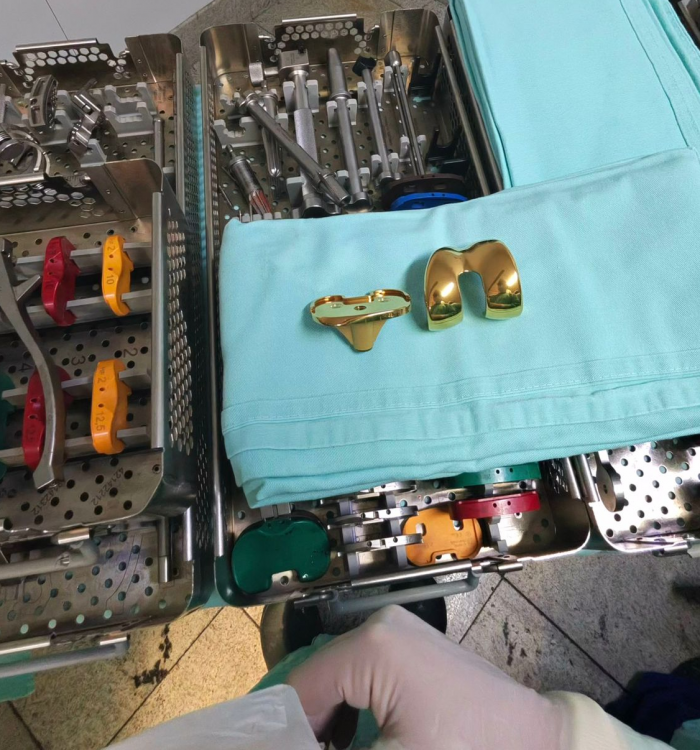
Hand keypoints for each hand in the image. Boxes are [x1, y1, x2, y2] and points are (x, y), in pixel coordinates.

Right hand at [288, 604, 564, 749]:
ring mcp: (396, 631)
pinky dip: (349, 710)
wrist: (533, 744)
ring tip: (333, 747)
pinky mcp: (409, 645)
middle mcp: (379, 625)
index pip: (299, 688)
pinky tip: (354, 741)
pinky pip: (359, 675)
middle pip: (316, 680)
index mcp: (372, 645)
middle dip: (308, 727)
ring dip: (326, 723)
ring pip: (335, 679)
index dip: (283, 731)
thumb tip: (291, 740)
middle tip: (310, 749)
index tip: (280, 747)